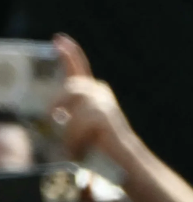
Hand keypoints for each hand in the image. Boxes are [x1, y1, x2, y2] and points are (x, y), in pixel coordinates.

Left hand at [49, 34, 136, 163]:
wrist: (128, 163)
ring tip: (73, 143)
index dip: (70, 53)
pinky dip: (74, 138)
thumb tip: (54, 115)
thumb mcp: (82, 129)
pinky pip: (77, 122)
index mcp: (95, 97)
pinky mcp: (105, 117)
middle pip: (73, 86)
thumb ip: (70, 118)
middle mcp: (102, 96)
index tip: (58, 39)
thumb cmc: (103, 148)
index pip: (81, 70)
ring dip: (69, 127)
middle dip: (59, 103)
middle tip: (55, 119)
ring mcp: (105, 105)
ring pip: (74, 102)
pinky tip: (81, 150)